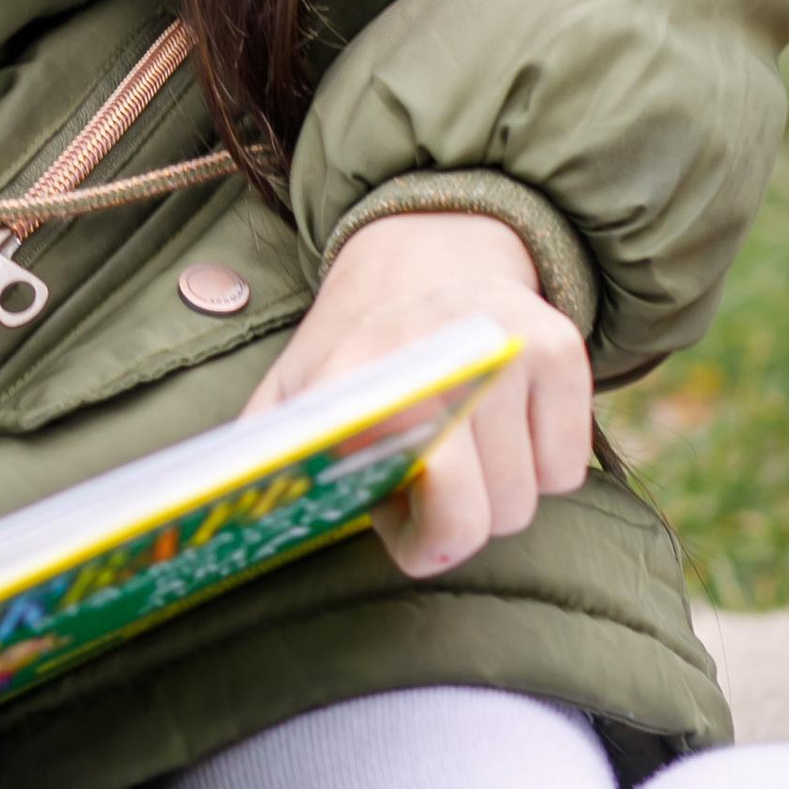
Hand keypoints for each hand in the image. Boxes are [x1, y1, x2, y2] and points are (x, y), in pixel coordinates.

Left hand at [240, 211, 591, 579]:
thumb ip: (263, 463)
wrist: (421, 250)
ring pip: (528, 501)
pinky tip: (498, 423)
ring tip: (453, 445)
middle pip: (486, 520)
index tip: (401, 523)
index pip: (432, 503)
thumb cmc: (351, 351)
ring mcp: (512, 348)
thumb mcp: (290, 395)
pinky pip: (567, 470)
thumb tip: (220, 528)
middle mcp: (446, 354)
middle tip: (421, 481)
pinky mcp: (561, 347)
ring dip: (494, 495)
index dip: (421, 537)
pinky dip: (538, 466)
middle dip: (453, 523)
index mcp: (362, 376)